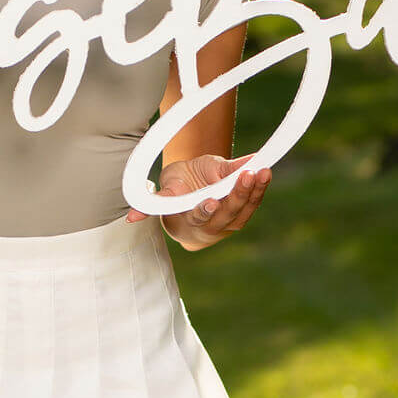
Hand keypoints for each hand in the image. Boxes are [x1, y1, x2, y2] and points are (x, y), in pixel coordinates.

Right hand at [126, 152, 271, 250]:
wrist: (190, 201)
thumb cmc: (177, 191)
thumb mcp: (166, 189)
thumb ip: (156, 201)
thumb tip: (131, 218)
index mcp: (191, 221)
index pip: (199, 218)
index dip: (204, 211)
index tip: (210, 202)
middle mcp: (213, 226)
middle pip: (228, 212)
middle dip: (238, 193)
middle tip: (247, 175)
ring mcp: (230, 222)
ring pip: (244, 209)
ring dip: (254, 190)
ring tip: (262, 171)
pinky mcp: (242, 212)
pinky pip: (253, 201)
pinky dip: (260, 187)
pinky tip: (265, 171)